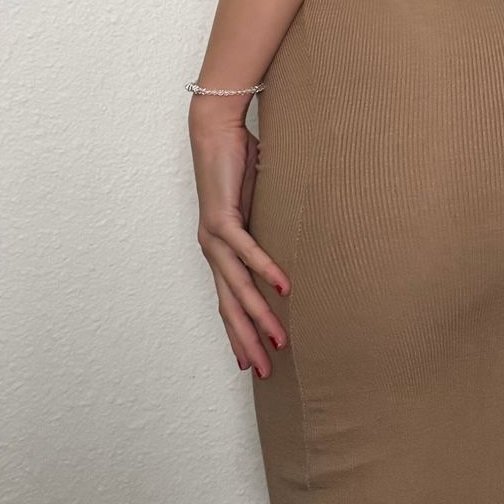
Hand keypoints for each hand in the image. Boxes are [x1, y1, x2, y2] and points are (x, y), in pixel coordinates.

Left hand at [189, 105, 289, 378]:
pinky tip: (283, 288)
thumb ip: (267, 233)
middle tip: (262, 371)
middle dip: (247, 341)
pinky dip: (264, 270)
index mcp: (219, 253)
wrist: (215, 133)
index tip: (249, 364)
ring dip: (258, 315)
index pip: (228, 304)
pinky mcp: (222, 218)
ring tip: (278, 338)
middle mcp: (212, 251)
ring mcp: (214, 237)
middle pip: (229, 307)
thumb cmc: (237, 168)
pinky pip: (246, 251)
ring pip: (237, 286)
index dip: (238, 335)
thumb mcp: (257, 210)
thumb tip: (291, 249)